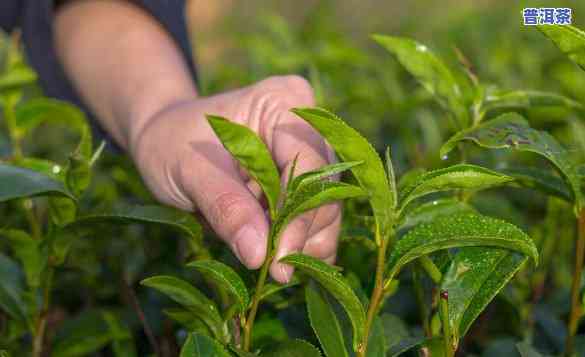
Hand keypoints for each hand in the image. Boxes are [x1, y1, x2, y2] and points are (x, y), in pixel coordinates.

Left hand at [130, 76, 339, 282]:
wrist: (168, 139)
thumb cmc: (173, 141)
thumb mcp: (188, 169)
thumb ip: (225, 206)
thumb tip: (261, 254)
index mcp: (285, 102)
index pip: (308, 165)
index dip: (298, 215)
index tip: (278, 261)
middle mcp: (309, 126)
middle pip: (325, 191)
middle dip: (300, 235)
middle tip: (273, 272)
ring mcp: (313, 156)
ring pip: (328, 211)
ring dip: (303, 245)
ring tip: (271, 267)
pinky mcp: (308, 184)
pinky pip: (318, 221)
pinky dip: (302, 247)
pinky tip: (279, 262)